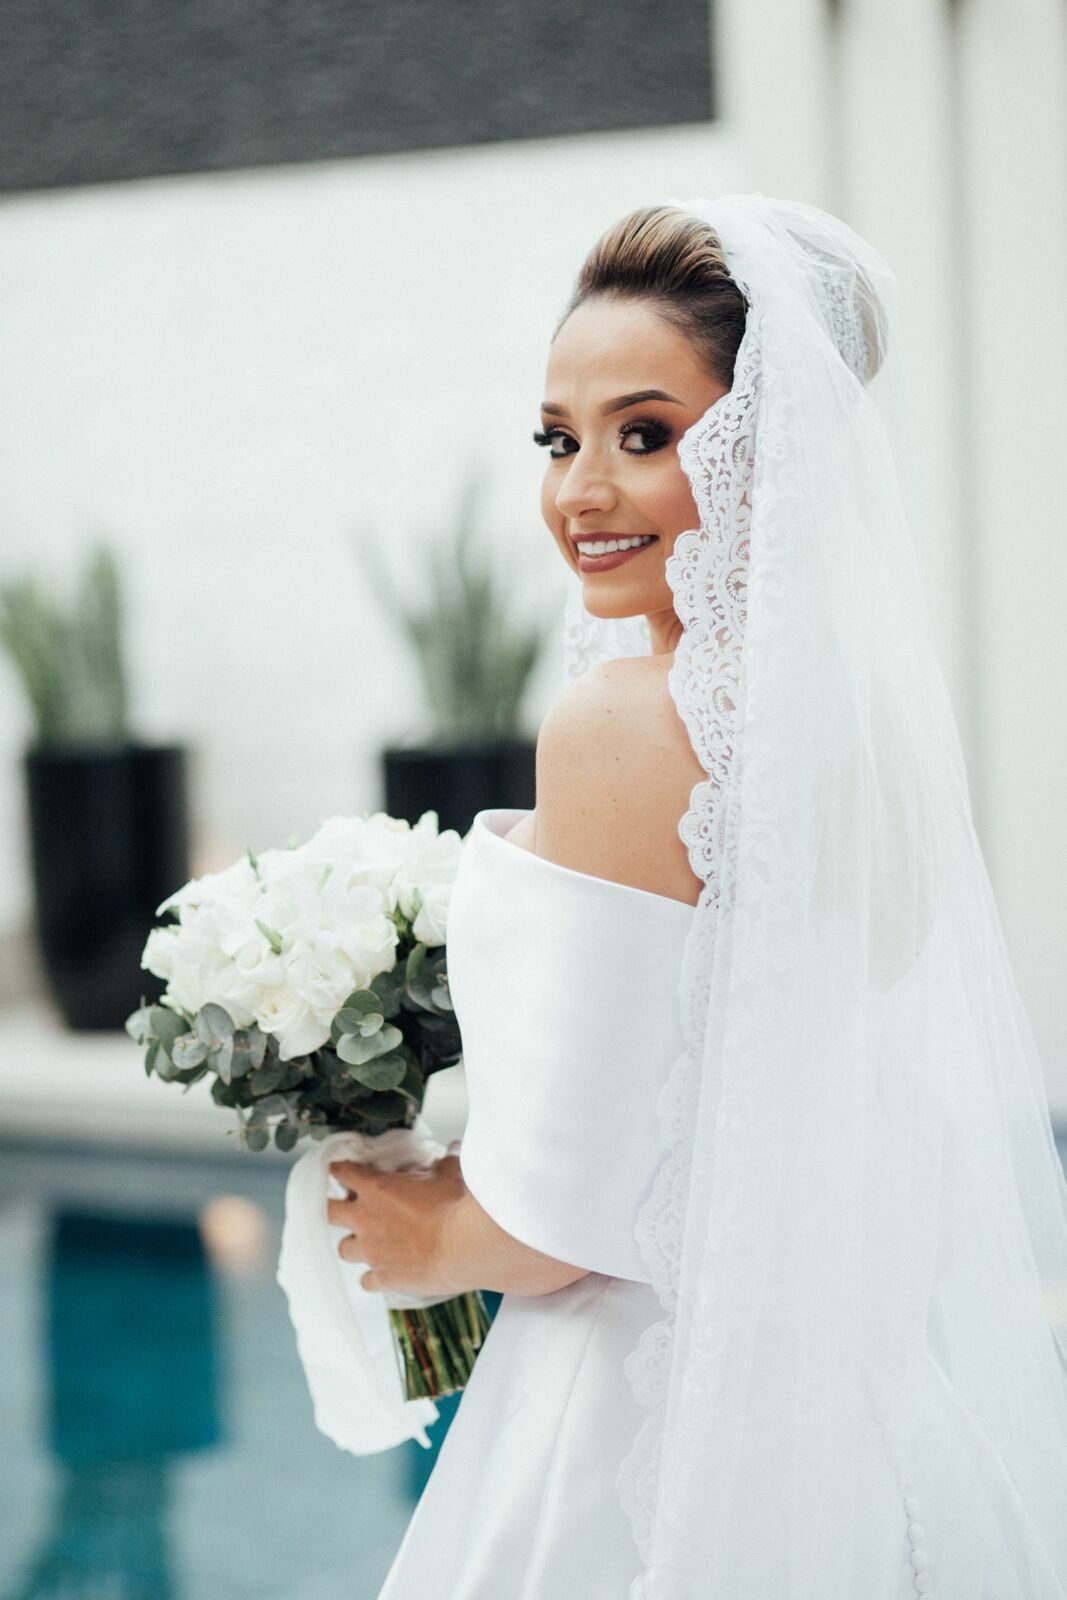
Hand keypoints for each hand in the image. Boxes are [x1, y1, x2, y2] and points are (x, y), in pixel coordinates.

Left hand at [327, 1150, 467, 1296]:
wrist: (462, 1246)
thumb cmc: (454, 1206)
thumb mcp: (449, 1173)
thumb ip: (444, 1160)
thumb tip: (452, 1149)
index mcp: (375, 1188)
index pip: (342, 1172)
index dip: (340, 1170)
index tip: (340, 1170)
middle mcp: (365, 1219)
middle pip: (329, 1212)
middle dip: (334, 1210)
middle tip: (344, 1209)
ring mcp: (371, 1251)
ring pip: (344, 1249)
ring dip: (354, 1245)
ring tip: (368, 1244)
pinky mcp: (383, 1277)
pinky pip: (366, 1281)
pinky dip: (373, 1277)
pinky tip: (385, 1273)